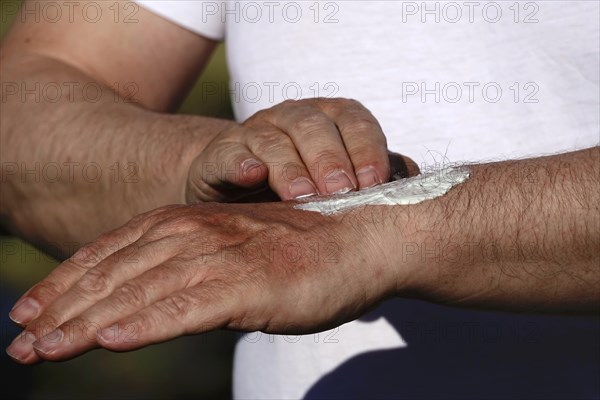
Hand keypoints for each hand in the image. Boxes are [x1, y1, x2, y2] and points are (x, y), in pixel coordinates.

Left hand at [6, 201, 402, 363]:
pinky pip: (191, 305)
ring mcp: (227, 256)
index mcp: (195, 223)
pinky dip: (149, 322)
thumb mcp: (237, 257)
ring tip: (47, 349)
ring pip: (144, 290)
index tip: (33, 310)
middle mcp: (203, 233)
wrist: (364, 239)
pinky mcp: (254, 283)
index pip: (118, 250)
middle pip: (119, 270)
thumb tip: (156, 304)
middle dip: (65, 305)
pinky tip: (113, 340)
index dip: (71, 279)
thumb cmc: (304, 255)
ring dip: (91, 321)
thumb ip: (196, 272)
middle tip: (22, 340)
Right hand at [186, 98, 390, 201]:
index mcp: (330, 118)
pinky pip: (229, 154)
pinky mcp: (220, 154)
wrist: (239, 187)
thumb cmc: (303, 185)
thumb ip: (374, 175)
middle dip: (329, 158)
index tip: (374, 183)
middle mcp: (293, 118)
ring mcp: (255, 132)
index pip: (354, 122)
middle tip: (341, 191)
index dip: (366, 148)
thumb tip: (416, 180)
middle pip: (314, 127)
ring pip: (273, 140)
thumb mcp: (339, 179)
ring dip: (289, 167)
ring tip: (301, 196)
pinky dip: (240, 163)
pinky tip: (251, 174)